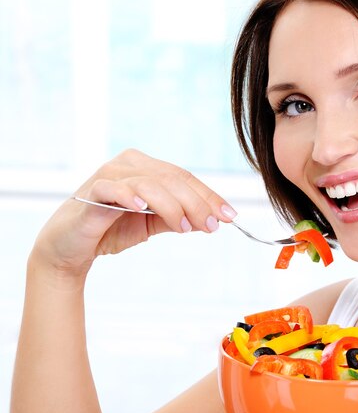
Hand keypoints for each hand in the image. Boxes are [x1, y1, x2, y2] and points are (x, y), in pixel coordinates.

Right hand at [32, 149, 236, 276]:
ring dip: (173, 206)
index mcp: (146, 168)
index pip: (185, 178)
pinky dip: (130, 196)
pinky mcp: (91, 192)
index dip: (209, 196)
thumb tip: (210, 221)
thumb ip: (177, 218)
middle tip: (212, 226)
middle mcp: (129, 164)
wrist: (72, 248)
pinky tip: (143, 208)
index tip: (229, 216)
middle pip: (173, 179)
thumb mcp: (152, 224)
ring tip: (186, 228)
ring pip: (151, 183)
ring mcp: (109, 175)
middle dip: (197, 204)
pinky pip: (113, 188)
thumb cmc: (111, 230)